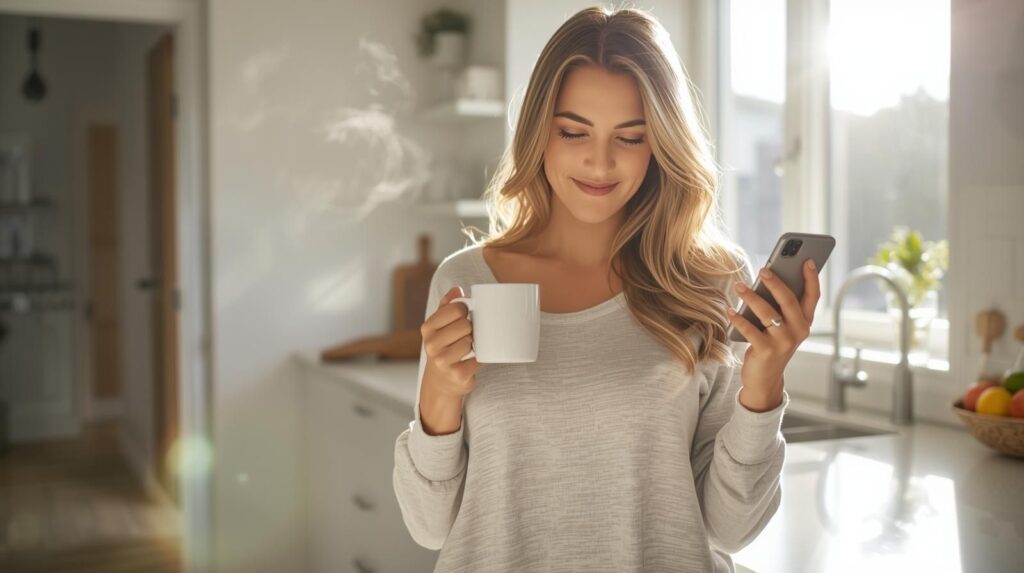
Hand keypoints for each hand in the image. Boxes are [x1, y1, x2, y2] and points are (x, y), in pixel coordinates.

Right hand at [420, 286, 480, 400]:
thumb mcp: (439, 326)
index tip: (464, 316)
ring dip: (474, 344)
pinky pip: (477, 359)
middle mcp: (431, 344)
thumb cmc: (444, 347)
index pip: (456, 308)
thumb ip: (447, 306)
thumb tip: (457, 290)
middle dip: (470, 329)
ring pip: (470, 341)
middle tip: (466, 336)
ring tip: (467, 349)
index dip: (466, 310)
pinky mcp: (457, 374)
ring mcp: (442, 361)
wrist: (441, 382)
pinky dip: (478, 359)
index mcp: (427, 328)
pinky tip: (470, 361)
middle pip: (465, 325)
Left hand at [726, 258, 820, 411]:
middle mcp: (799, 331)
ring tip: (739, 285)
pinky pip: (750, 330)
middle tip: (763, 269)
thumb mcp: (781, 326)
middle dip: (776, 282)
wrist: (765, 378)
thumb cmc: (771, 343)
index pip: (813, 296)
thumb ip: (779, 306)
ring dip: (751, 297)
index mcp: (805, 321)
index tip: (806, 260)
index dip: (811, 277)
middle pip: (788, 300)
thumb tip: (767, 278)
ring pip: (767, 313)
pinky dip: (738, 319)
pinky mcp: (766, 351)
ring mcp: (784, 342)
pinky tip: (730, 310)